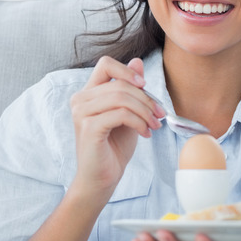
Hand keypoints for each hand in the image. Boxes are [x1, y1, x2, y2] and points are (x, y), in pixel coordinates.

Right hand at [69, 56, 163, 196]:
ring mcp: (82, 113)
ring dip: (145, 111)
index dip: (127, 70)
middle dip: (146, 99)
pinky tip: (145, 133)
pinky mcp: (89, 128)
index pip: (106, 64)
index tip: (145, 86)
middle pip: (121, 84)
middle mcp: (80, 100)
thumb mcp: (128, 113)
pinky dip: (139, 122)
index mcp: (88, 93)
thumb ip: (130, 89)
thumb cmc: (114, 147)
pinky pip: (121, 114)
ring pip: (122, 98)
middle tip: (160, 115)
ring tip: (154, 126)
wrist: (102, 179)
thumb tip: (137, 61)